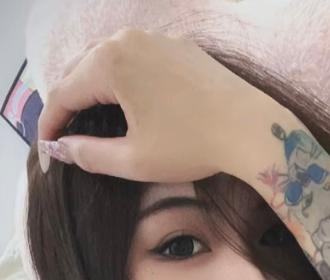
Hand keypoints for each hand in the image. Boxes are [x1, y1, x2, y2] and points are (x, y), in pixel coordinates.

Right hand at [37, 28, 267, 181]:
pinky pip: (137, 57)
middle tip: (64, 136)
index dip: (51, 126)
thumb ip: (89, 154)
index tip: (49, 153)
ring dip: (94, 87)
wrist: (249, 129)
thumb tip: (61, 149)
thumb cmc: (192, 145)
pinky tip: (128, 101)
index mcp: (110, 63)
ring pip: (109, 59)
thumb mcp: (134, 160)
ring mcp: (155, 38)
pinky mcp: (178, 46)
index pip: (64, 93)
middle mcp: (128, 39)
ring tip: (90, 118)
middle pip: (81, 70)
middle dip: (69, 103)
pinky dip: (123, 78)